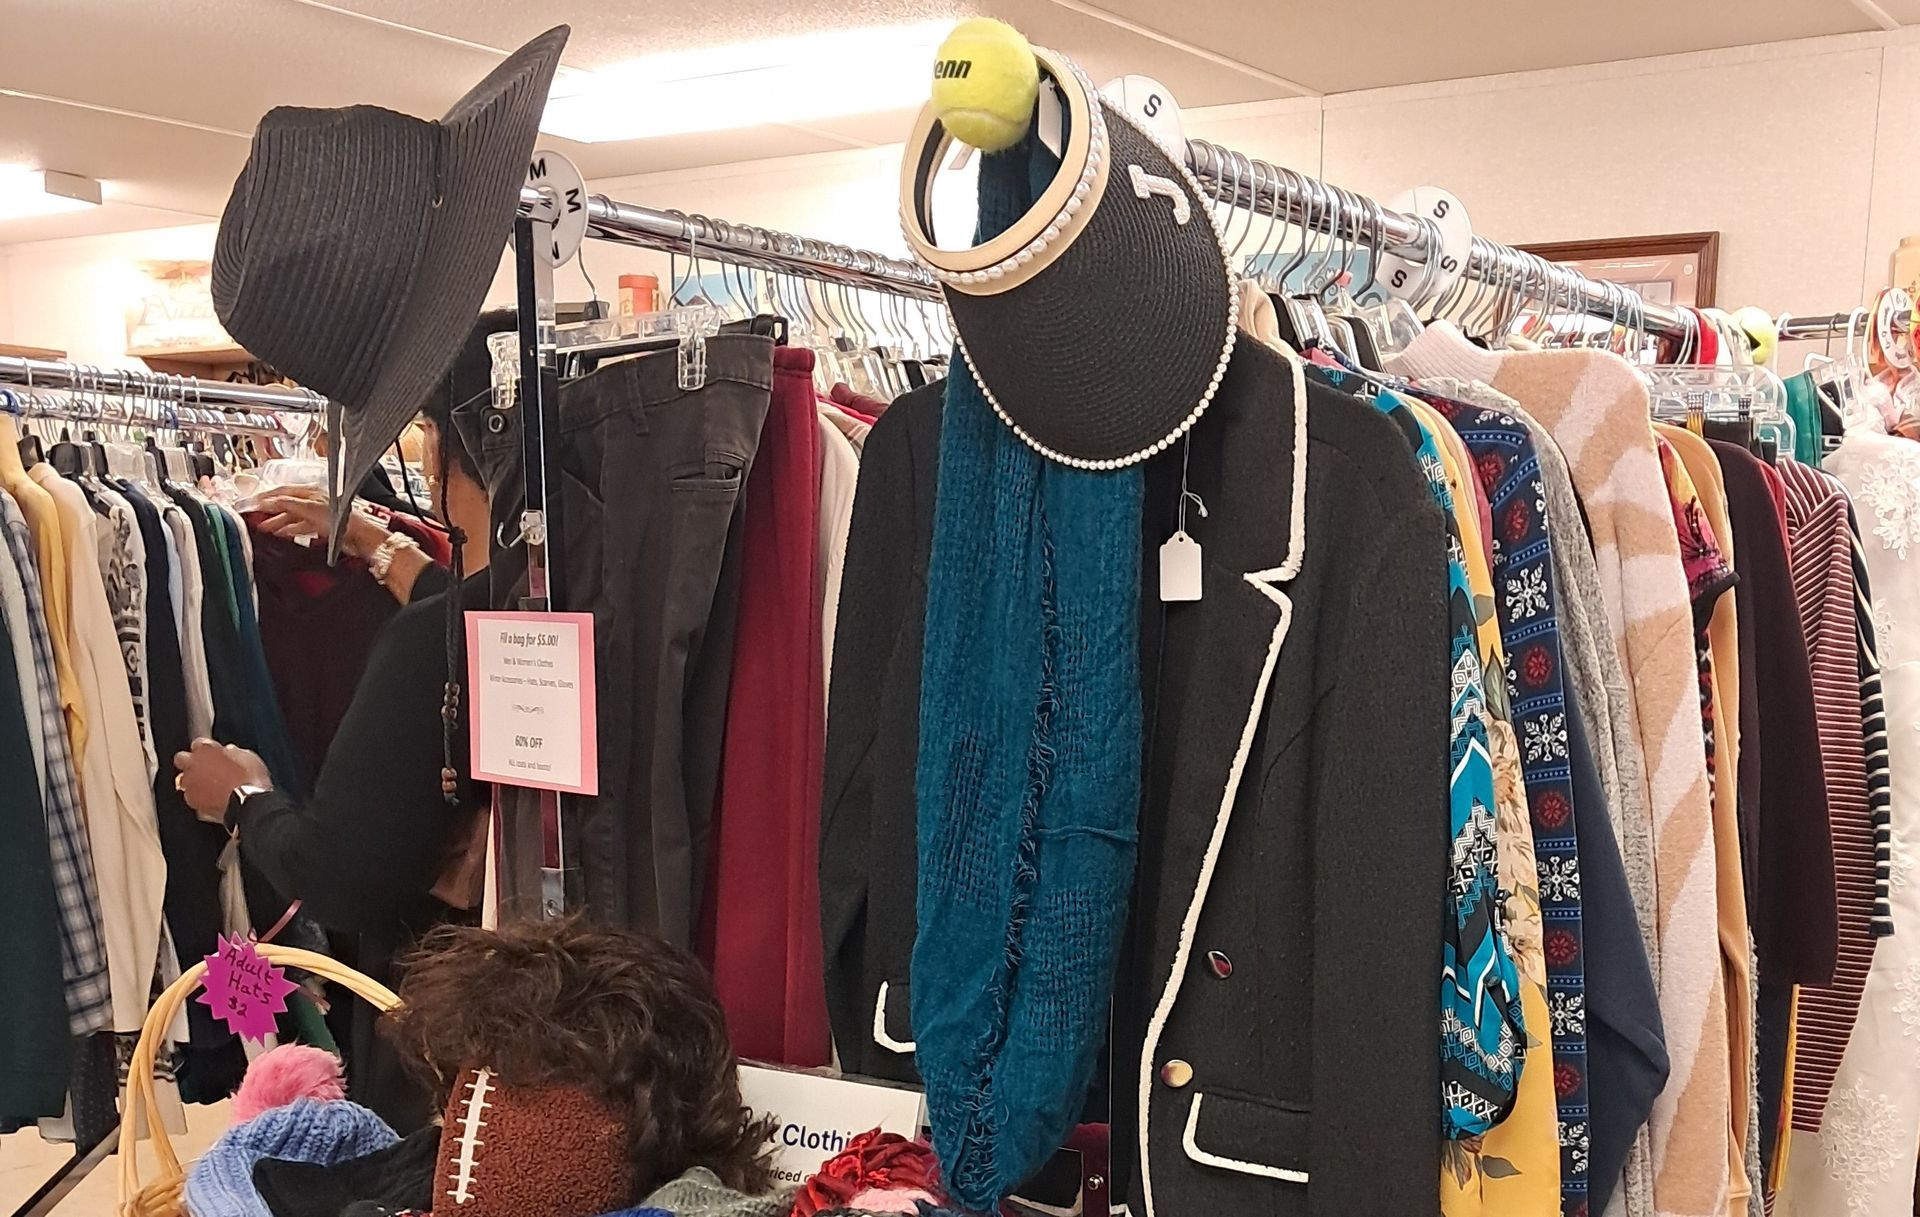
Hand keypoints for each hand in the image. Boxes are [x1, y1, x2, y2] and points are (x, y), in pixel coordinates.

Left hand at [173, 739, 271, 823]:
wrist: (247, 803)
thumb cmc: (250, 779)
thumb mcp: (249, 758)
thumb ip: (235, 753)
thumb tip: (230, 751)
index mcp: (207, 750)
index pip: (199, 743)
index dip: (206, 748)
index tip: (212, 752)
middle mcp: (194, 765)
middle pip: (181, 758)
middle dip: (189, 761)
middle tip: (202, 766)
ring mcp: (191, 784)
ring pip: (183, 779)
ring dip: (193, 780)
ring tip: (208, 785)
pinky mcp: (193, 801)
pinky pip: (191, 796)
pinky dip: (199, 796)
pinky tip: (210, 798)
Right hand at [253, 487, 389, 560]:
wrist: (360, 537)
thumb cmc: (341, 519)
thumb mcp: (309, 509)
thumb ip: (287, 504)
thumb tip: (267, 501)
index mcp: (310, 492)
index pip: (281, 492)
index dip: (264, 497)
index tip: (250, 503)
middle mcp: (313, 501)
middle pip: (285, 504)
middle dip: (268, 510)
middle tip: (252, 517)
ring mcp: (317, 514)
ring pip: (291, 516)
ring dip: (276, 522)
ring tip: (262, 528)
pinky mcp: (321, 528)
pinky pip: (299, 527)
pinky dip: (288, 530)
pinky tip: (281, 535)